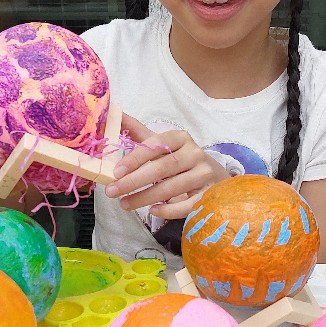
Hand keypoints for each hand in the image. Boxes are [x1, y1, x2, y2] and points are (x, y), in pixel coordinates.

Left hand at [104, 113, 228, 220]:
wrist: (213, 175)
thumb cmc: (180, 159)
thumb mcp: (162, 145)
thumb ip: (139, 133)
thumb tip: (115, 115)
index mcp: (180, 138)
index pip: (156, 145)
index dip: (135, 158)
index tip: (116, 172)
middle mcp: (194, 153)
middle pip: (162, 168)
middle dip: (134, 181)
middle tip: (112, 192)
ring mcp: (204, 174)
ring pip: (173, 187)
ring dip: (145, 198)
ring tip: (124, 204)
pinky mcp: (209, 194)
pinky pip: (188, 205)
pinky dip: (169, 210)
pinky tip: (153, 211)